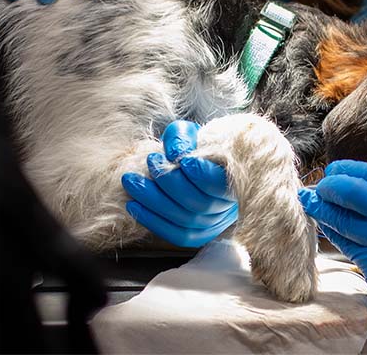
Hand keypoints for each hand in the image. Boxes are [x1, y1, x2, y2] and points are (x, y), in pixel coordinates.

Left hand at [122, 121, 237, 247]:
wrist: (200, 164)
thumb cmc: (197, 146)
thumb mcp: (192, 132)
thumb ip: (182, 137)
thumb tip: (173, 154)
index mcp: (235, 178)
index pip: (220, 182)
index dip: (201, 173)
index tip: (183, 159)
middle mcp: (228, 206)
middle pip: (198, 202)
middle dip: (168, 183)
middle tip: (149, 161)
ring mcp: (214, 223)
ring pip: (184, 219)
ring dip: (153, 201)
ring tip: (131, 181)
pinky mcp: (199, 234)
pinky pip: (176, 234)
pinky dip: (152, 221)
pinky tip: (134, 205)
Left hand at [299, 160, 366, 351]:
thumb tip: (354, 182)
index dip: (346, 169)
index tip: (333, 169)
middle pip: (351, 191)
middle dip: (328, 186)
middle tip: (318, 186)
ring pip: (342, 220)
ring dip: (322, 209)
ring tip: (311, 202)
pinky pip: (348, 246)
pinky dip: (335, 235)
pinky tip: (328, 228)